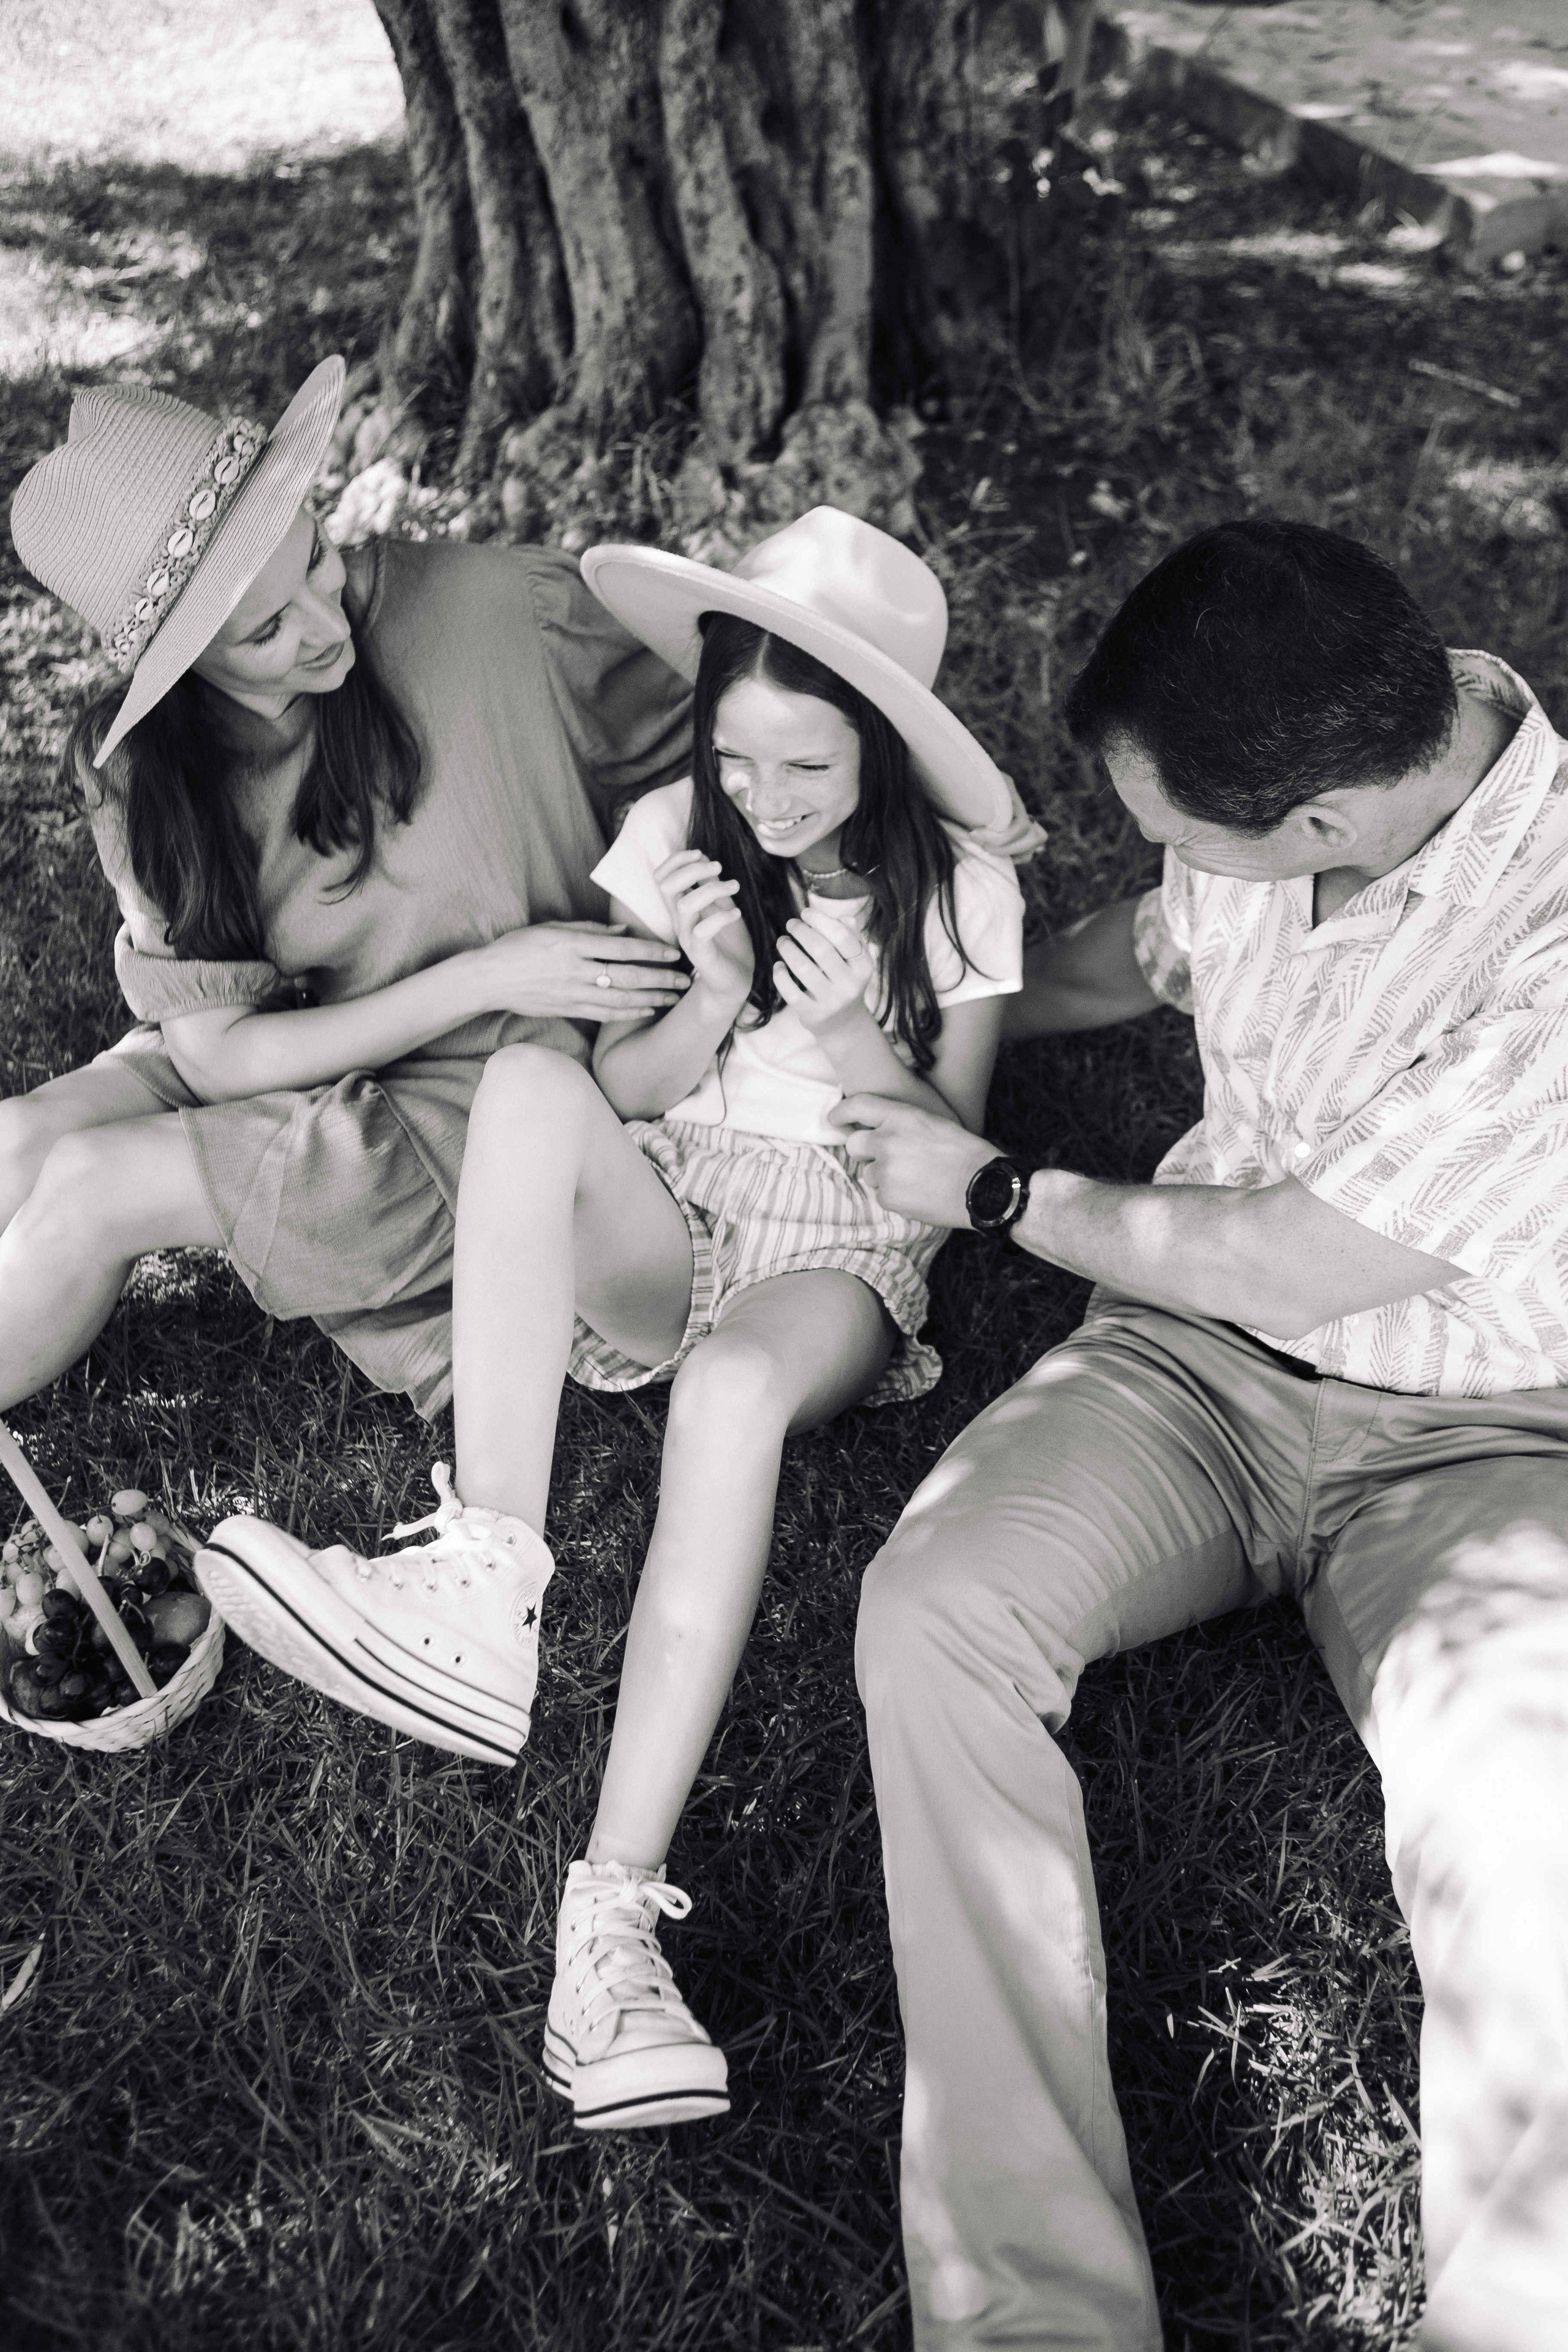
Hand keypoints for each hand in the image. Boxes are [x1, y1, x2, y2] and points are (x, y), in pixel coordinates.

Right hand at [471, 921, 690, 1021]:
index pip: (621, 949)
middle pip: (628, 977)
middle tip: (685, 980)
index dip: (651, 951)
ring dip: (651, 999)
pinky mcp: (568, 1010)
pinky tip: (648, 1010)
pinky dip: (629, 1013)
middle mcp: (575, 970)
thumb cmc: (520, 946)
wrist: (489, 978)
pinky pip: (605, 1014)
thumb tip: (624, 933)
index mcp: (573, 944)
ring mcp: (572, 993)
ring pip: (621, 999)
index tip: (674, 952)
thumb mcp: (552, 928)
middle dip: (660, 979)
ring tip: (674, 998)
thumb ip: (590, 930)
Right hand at [655, 850, 753, 1001]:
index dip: (677, 860)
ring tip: (735, 886)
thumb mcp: (722, 906)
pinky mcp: (701, 954)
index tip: (701, 854)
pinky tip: (737, 913)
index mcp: (680, 907)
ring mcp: (687, 938)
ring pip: (685, 905)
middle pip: (667, 886)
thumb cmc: (729, 943)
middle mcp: (679, 921)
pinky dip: (721, 917)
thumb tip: (706, 860)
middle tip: (719, 867)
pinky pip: (702, 931)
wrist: (736, 981)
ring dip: (712, 889)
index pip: (662, 876)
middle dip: (692, 869)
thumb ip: (712, 886)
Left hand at [773, 910, 876, 1033]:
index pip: (843, 937)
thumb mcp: (855, 961)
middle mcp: (850, 984)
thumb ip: (851, 938)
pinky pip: (790, 992)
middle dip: (802, 932)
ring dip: (788, 949)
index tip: (806, 912)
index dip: (821, 921)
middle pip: (821, 949)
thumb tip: (844, 917)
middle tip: (790, 924)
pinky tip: (778, 966)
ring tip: (782, 941)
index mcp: (863, 966)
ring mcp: (831, 1001)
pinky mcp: (813, 1014)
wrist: (844, 1024)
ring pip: (803, 969)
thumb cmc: (845, 982)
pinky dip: (780, 976)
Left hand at [829, 1093, 997, 1225]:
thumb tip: (877, 1131)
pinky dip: (896, 1197)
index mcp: (901, 1117)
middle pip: (854, 1145)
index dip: (841, 1113)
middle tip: (886, 1158)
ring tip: (915, 1179)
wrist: (983, 1186)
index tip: (834, 1119)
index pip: (857, 1107)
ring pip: (869, 1174)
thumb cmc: (964, 1153)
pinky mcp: (889, 1197)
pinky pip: (882, 1196)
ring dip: (885, 1177)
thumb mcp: (933, 1123)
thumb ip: (901, 1123)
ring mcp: (885, 1170)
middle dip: (865, 1152)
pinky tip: (919, 1194)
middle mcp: (887, 1141)